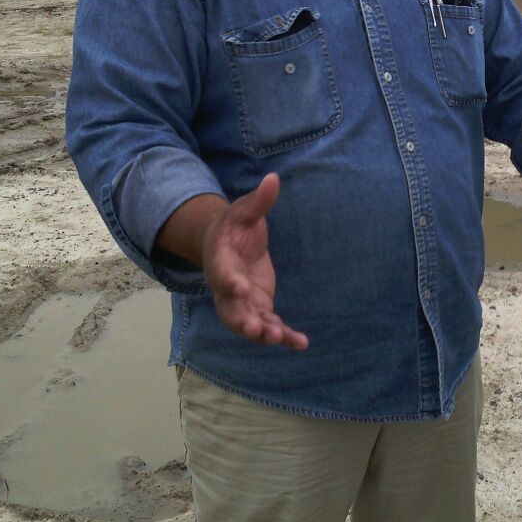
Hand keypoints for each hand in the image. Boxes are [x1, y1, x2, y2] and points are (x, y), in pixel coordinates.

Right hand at [201, 173, 307, 349]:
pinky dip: (283, 336)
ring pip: (248, 323)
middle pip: (231, 309)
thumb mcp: (244, 211)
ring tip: (279, 338)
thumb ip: (259, 201)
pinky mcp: (258, 307)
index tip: (240, 288)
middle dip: (243, 320)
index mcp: (220, 260)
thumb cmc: (234, 225)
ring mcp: (242, 302)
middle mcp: (227, 287)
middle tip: (255, 330)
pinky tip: (300, 343)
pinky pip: (269, 325)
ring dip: (263, 332)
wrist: (226, 244)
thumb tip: (273, 178)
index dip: (230, 282)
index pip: (222, 274)